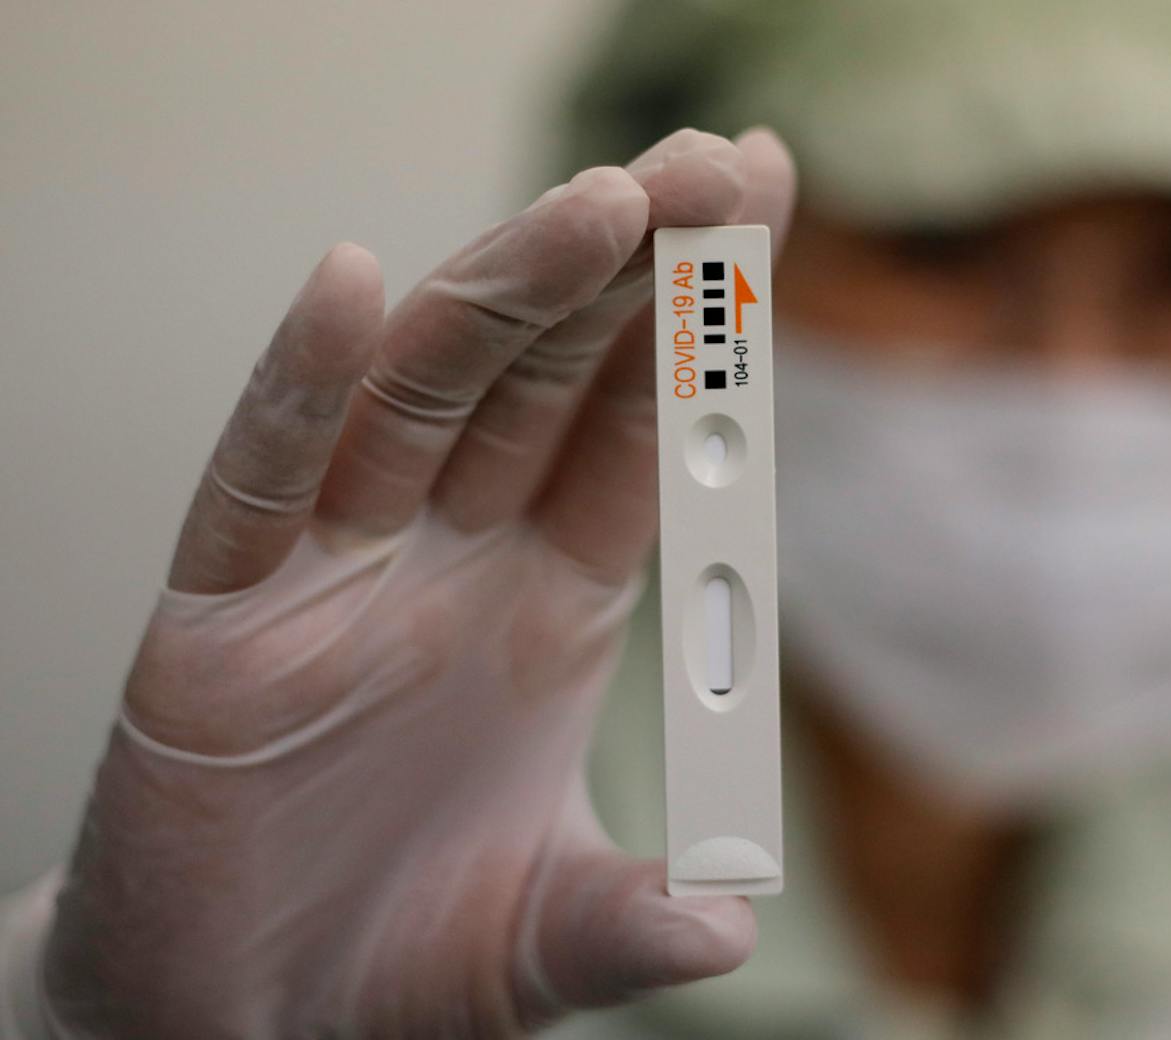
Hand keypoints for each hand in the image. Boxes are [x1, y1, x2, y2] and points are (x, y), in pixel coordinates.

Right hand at [38, 127, 795, 1037]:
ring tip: (607, 203)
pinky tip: (352, 291)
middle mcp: (449, 564)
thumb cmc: (393, 964)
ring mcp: (332, 579)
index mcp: (547, 608)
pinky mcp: (217, 621)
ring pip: (425, 400)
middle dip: (633, 275)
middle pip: (550, 383)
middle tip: (715, 166)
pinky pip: (258, 482)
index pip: (639, 437)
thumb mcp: (542, 940)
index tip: (765, 212)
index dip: (704, 336)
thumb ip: (632, 924)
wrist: (237, 1023)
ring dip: (510, 296)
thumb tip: (729, 926)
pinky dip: (299, 388)